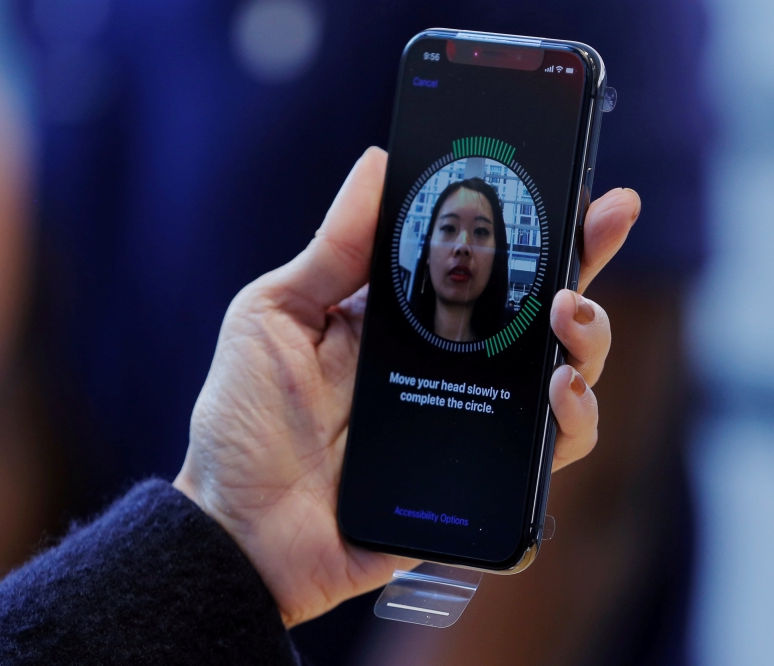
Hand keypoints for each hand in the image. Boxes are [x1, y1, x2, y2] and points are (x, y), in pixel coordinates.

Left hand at [173, 148, 639, 626]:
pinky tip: (559, 393)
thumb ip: (334, 249)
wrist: (238, 528)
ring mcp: (463, 421)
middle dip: (583, 262)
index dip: (527, 222)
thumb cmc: (243, 421)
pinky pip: (544, 454)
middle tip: (602, 225)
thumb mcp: (274, 314)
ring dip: (588, 338)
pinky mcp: (475, 481)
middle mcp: (443, 365)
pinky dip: (571, 423)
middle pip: (535, 310)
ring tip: (569, 316)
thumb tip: (380, 162)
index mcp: (398, 319)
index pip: (477, 262)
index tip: (566, 179)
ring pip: (558, 375)